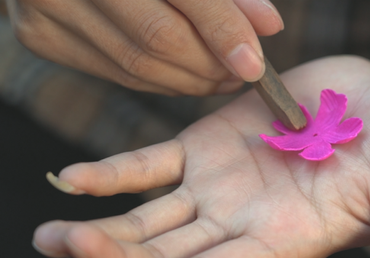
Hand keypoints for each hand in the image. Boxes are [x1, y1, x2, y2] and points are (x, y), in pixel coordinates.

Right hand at [6, 0, 283, 95]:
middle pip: (159, 39)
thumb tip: (269, 25)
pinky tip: (189, 76)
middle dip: (211, 65)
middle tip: (244, 73)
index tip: (256, 64)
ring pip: (138, 65)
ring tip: (224, 78)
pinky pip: (117, 72)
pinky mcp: (42, 36)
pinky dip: (161, 80)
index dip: (224, 31)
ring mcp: (49, 7)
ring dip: (192, 81)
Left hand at [34, 56, 369, 257]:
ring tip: (54, 235)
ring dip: (103, 227)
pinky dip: (116, 171)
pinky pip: (154, 161)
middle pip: (170, 255)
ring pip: (151, 215)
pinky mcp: (213, 140)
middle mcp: (244, 222)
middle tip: (72, 250)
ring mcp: (223, 182)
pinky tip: (76, 179)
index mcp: (287, 243)